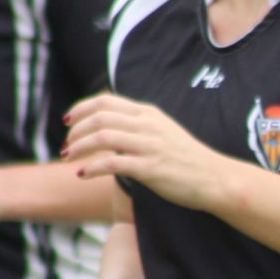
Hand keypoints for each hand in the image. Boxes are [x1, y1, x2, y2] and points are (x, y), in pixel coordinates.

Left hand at [64, 94, 229, 211]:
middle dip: (76, 130)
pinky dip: (91, 167)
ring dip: (79, 147)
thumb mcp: (162, 131)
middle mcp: (147, 125)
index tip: (68, 121)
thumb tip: (110, 126)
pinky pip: (111, 163)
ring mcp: (148, 145)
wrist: (214, 178)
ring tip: (68, 157)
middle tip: (66, 145)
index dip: (81, 108)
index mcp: (148, 113)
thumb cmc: (186, 159)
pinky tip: (82, 174)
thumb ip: (138, 125)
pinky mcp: (149, 168)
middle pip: (99, 117)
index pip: (105, 100)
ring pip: (102, 137)